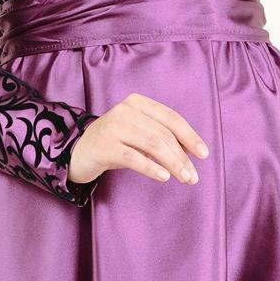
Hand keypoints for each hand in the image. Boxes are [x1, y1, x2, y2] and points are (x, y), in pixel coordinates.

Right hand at [68, 92, 208, 187]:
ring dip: (172, 163)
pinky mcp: (105, 146)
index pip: (170, 118)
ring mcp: (114, 126)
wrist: (76, 152)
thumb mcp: (137, 133)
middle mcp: (125, 110)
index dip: (189, 136)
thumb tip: (191, 154)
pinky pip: (134, 158)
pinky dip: (151, 168)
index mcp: (137, 102)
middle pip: (163, 134)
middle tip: (193, 177)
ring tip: (184, 178)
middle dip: (182, 157)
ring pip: (153, 145)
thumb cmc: (114, 143)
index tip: (203, 154)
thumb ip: (160, 137)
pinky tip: (163, 177)